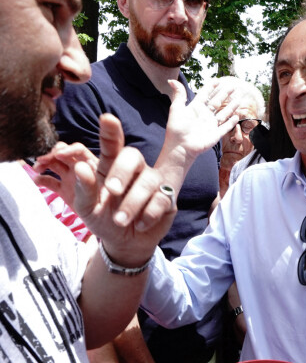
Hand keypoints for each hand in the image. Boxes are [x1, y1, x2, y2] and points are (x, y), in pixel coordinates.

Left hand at [35, 114, 175, 265]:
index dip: (111, 131)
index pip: (112, 145)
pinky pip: (162, 200)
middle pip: (134, 156)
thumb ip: (83, 188)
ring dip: (133, 202)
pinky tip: (139, 224)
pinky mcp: (168, 198)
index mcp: (111, 167)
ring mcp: (153, 182)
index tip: (107, 118)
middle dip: (122, 171)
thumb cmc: (103, 220)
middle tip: (111, 191)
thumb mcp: (86, 208)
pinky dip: (148, 214)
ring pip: (149, 181)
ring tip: (120, 220)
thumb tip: (81, 167)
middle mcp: (134, 170)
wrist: (124, 243)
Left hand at [160, 78, 240, 174]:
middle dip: (225, 94)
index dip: (211, 87)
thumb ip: (178, 94)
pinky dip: (231, 122)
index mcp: (195, 108)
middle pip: (217, 102)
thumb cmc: (177, 128)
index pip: (205, 94)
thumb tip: (171, 80)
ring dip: (231, 107)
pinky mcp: (215, 134)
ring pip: (224, 113)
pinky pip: (225, 127)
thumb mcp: (176, 108)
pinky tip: (237, 117)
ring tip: (239, 99)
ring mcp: (211, 125)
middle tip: (233, 86)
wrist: (181, 147)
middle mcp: (204, 115)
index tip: (218, 81)